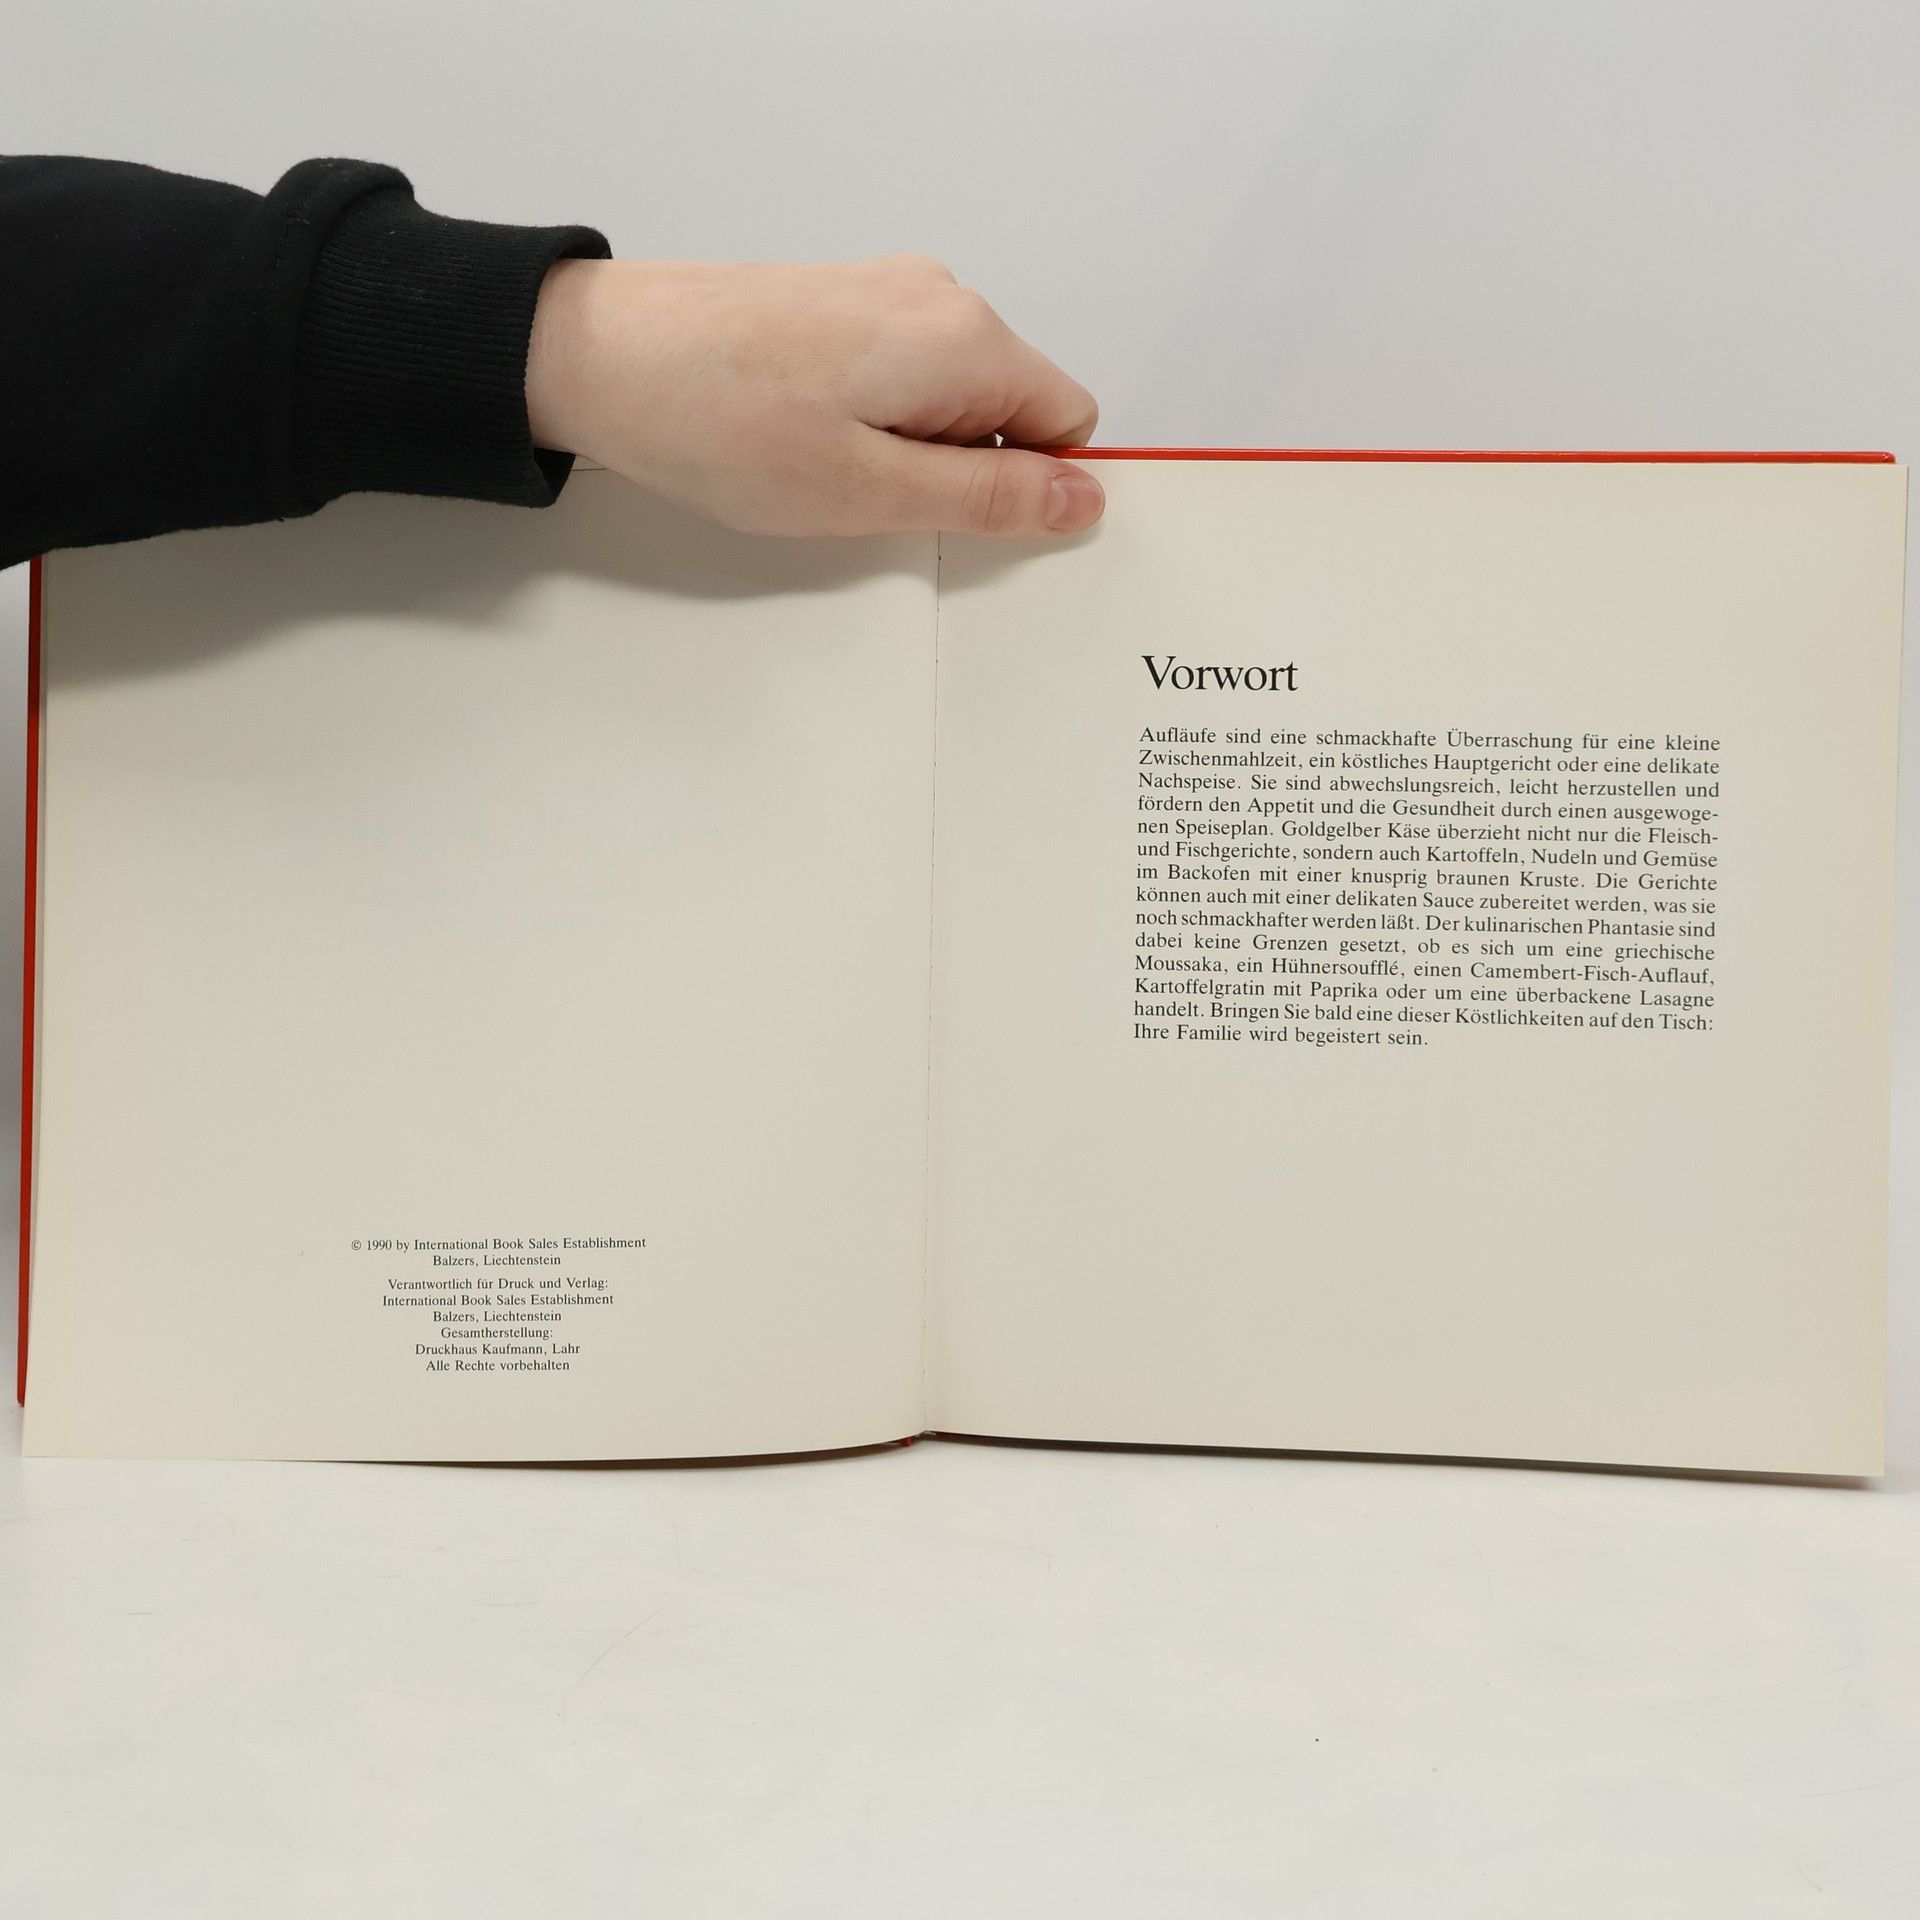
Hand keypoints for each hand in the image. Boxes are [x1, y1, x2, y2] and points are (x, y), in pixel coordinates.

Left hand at [524, 255, 1102, 538]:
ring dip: (909, 448)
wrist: (598, 355)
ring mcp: (886, 293)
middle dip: (963, 469)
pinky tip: (801, 439)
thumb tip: (1084, 500)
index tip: (960, 521)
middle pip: (1012, 407)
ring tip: (823, 468)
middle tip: (872, 499)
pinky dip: (870, 420)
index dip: (1030, 486)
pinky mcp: (840, 301)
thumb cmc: (719, 423)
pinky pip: (900, 376)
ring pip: (951, 396)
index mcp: (966, 339)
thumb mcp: (870, 491)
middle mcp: (939, 298)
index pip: (1070, 421)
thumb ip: (989, 499)